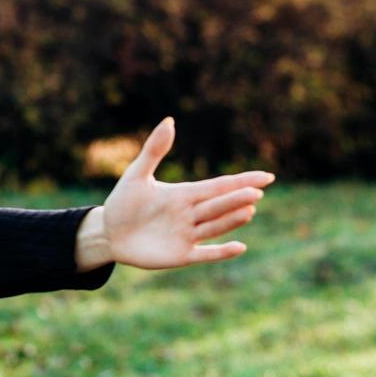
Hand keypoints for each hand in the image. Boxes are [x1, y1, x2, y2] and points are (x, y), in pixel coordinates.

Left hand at [94, 117, 274, 269]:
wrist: (108, 233)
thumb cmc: (123, 203)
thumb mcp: (136, 174)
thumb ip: (154, 150)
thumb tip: (170, 121)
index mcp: (184, 194)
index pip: (218, 186)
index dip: (242, 181)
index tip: (266, 176)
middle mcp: (190, 214)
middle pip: (219, 205)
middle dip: (236, 199)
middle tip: (256, 192)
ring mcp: (187, 235)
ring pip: (215, 226)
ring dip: (231, 220)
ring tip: (249, 210)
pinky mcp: (180, 255)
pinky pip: (205, 254)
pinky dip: (221, 252)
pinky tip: (240, 247)